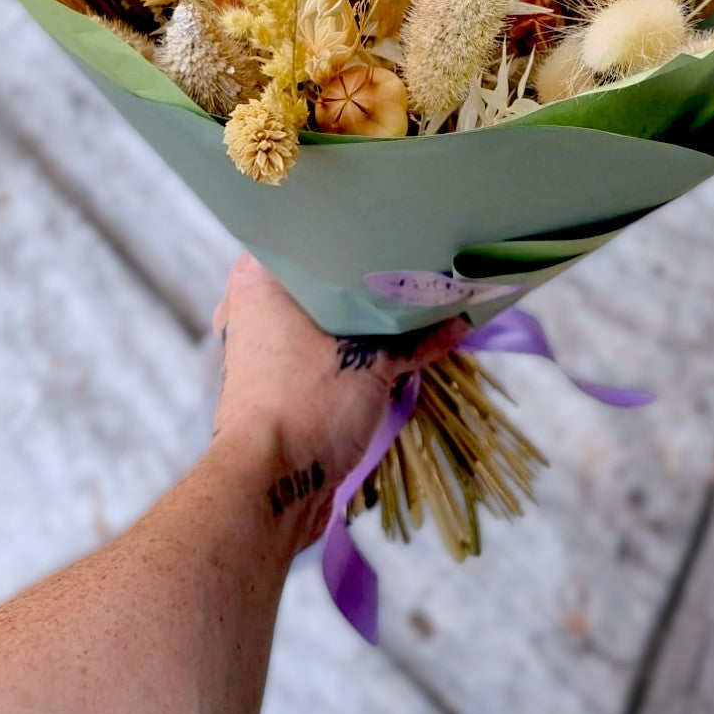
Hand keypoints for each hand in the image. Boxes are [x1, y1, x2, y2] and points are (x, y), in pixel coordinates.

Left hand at [211, 253, 465, 546]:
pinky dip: (352, 354)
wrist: (270, 487)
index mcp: (258, 278)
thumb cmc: (308, 404)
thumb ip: (417, 338)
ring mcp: (262, 349)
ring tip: (415, 307)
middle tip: (416, 266)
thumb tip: (462, 319)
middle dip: (367, 281)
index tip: (397, 225)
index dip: (356, 230)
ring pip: (323, 320)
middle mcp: (252, 307)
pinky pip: (320, 354)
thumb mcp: (372, 362)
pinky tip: (397, 354)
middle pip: (321, 279)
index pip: (310, 233)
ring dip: (363, 323)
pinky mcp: (277, 385)